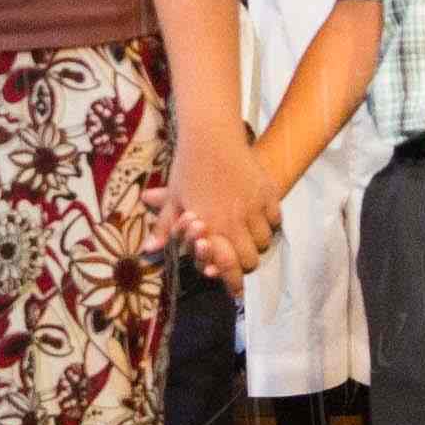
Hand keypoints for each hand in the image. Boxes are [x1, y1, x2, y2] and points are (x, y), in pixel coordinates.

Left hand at [166, 136, 273, 294]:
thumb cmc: (188, 168)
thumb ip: (165, 227)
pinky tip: (259, 214)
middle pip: (252, 259)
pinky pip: (276, 218)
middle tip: (239, 252)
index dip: (233, 281)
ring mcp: (254, 207)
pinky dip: (270, 221)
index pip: (228, 266)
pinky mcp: (268, 192)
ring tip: (248, 232)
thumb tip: (148, 251)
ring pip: (265, 240)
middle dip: (245, 260)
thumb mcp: (174, 198)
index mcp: (212, 227)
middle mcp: (235, 222)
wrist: (211, 136)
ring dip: (257, 240)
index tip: (236, 288)